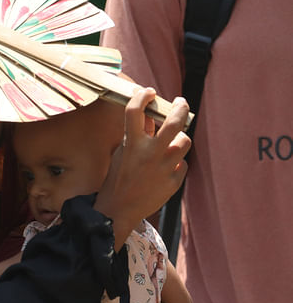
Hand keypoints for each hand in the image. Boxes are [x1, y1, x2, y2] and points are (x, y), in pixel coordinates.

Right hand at [95, 87, 190, 248]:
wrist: (120, 209)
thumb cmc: (117, 178)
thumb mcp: (121, 152)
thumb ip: (136, 134)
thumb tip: (148, 117)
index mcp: (132, 144)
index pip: (135, 111)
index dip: (142, 96)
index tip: (147, 92)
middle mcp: (150, 153)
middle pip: (174, 122)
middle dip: (180, 107)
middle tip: (180, 102)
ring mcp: (165, 168)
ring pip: (184, 141)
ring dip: (179, 138)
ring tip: (173, 141)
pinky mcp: (174, 182)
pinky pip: (183, 164)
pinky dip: (176, 163)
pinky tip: (166, 168)